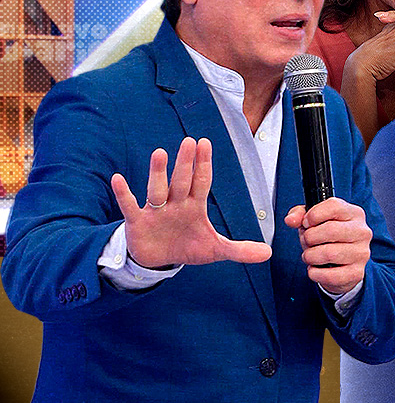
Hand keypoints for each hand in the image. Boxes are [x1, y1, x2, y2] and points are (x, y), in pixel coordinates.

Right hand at [110, 137, 271, 268]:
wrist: (159, 261)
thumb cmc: (187, 247)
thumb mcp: (215, 250)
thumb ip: (239, 250)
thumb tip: (268, 253)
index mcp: (194, 206)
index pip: (201, 181)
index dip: (204, 164)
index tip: (205, 143)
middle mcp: (175, 204)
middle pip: (181, 181)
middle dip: (185, 163)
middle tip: (190, 142)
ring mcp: (156, 211)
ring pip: (157, 190)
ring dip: (158, 173)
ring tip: (159, 153)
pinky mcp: (138, 222)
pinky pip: (130, 206)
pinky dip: (124, 194)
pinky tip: (118, 179)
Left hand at [284, 197, 371, 294]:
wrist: (343, 264)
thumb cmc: (328, 238)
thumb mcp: (314, 221)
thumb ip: (300, 215)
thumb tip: (291, 220)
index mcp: (354, 214)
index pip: (334, 206)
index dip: (313, 215)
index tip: (306, 223)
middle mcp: (362, 232)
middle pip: (331, 230)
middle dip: (310, 237)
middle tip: (307, 241)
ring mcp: (361, 253)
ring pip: (329, 253)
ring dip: (310, 256)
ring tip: (309, 256)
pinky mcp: (356, 273)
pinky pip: (329, 275)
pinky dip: (315, 273)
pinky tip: (315, 268)